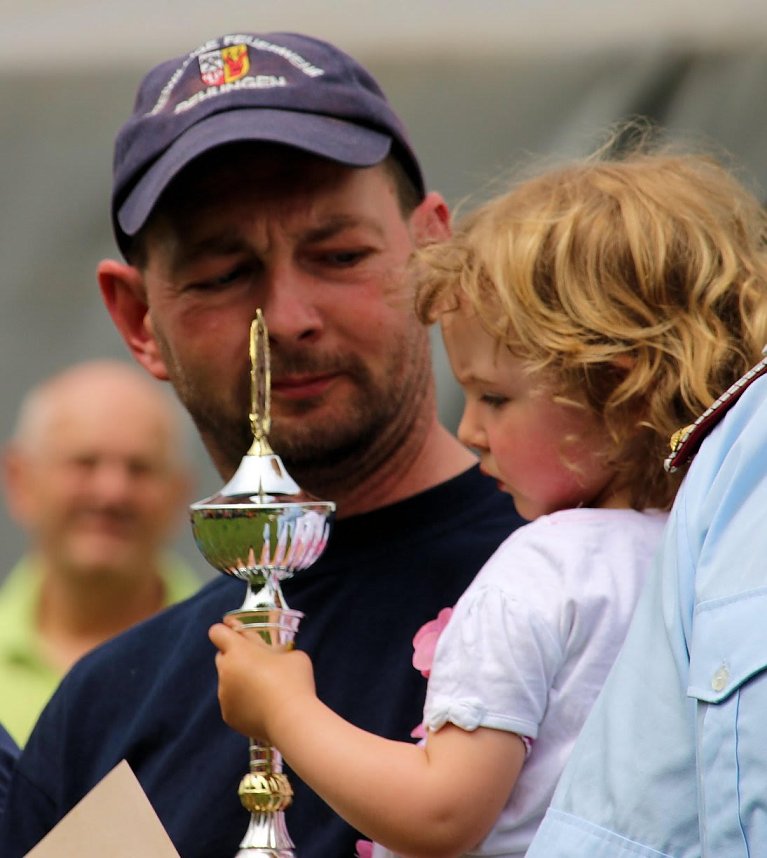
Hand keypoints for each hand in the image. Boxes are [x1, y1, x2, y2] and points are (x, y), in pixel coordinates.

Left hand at [209, 618, 316, 742]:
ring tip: (265, 689)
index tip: (235, 633)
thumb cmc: (293, 681)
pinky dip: (243, 702)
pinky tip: (262, 706)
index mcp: (238, 650)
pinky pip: (232, 703)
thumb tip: (276, 655)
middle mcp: (225, 671)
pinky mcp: (228, 715)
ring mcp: (224, 695)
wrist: (291, 719)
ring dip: (240, 681)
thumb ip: (277, 650)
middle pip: (221, 657)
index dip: (225, 631)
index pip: (217, 632)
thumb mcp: (292, 654)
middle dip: (235, 657)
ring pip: (228, 682)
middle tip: (256, 662)